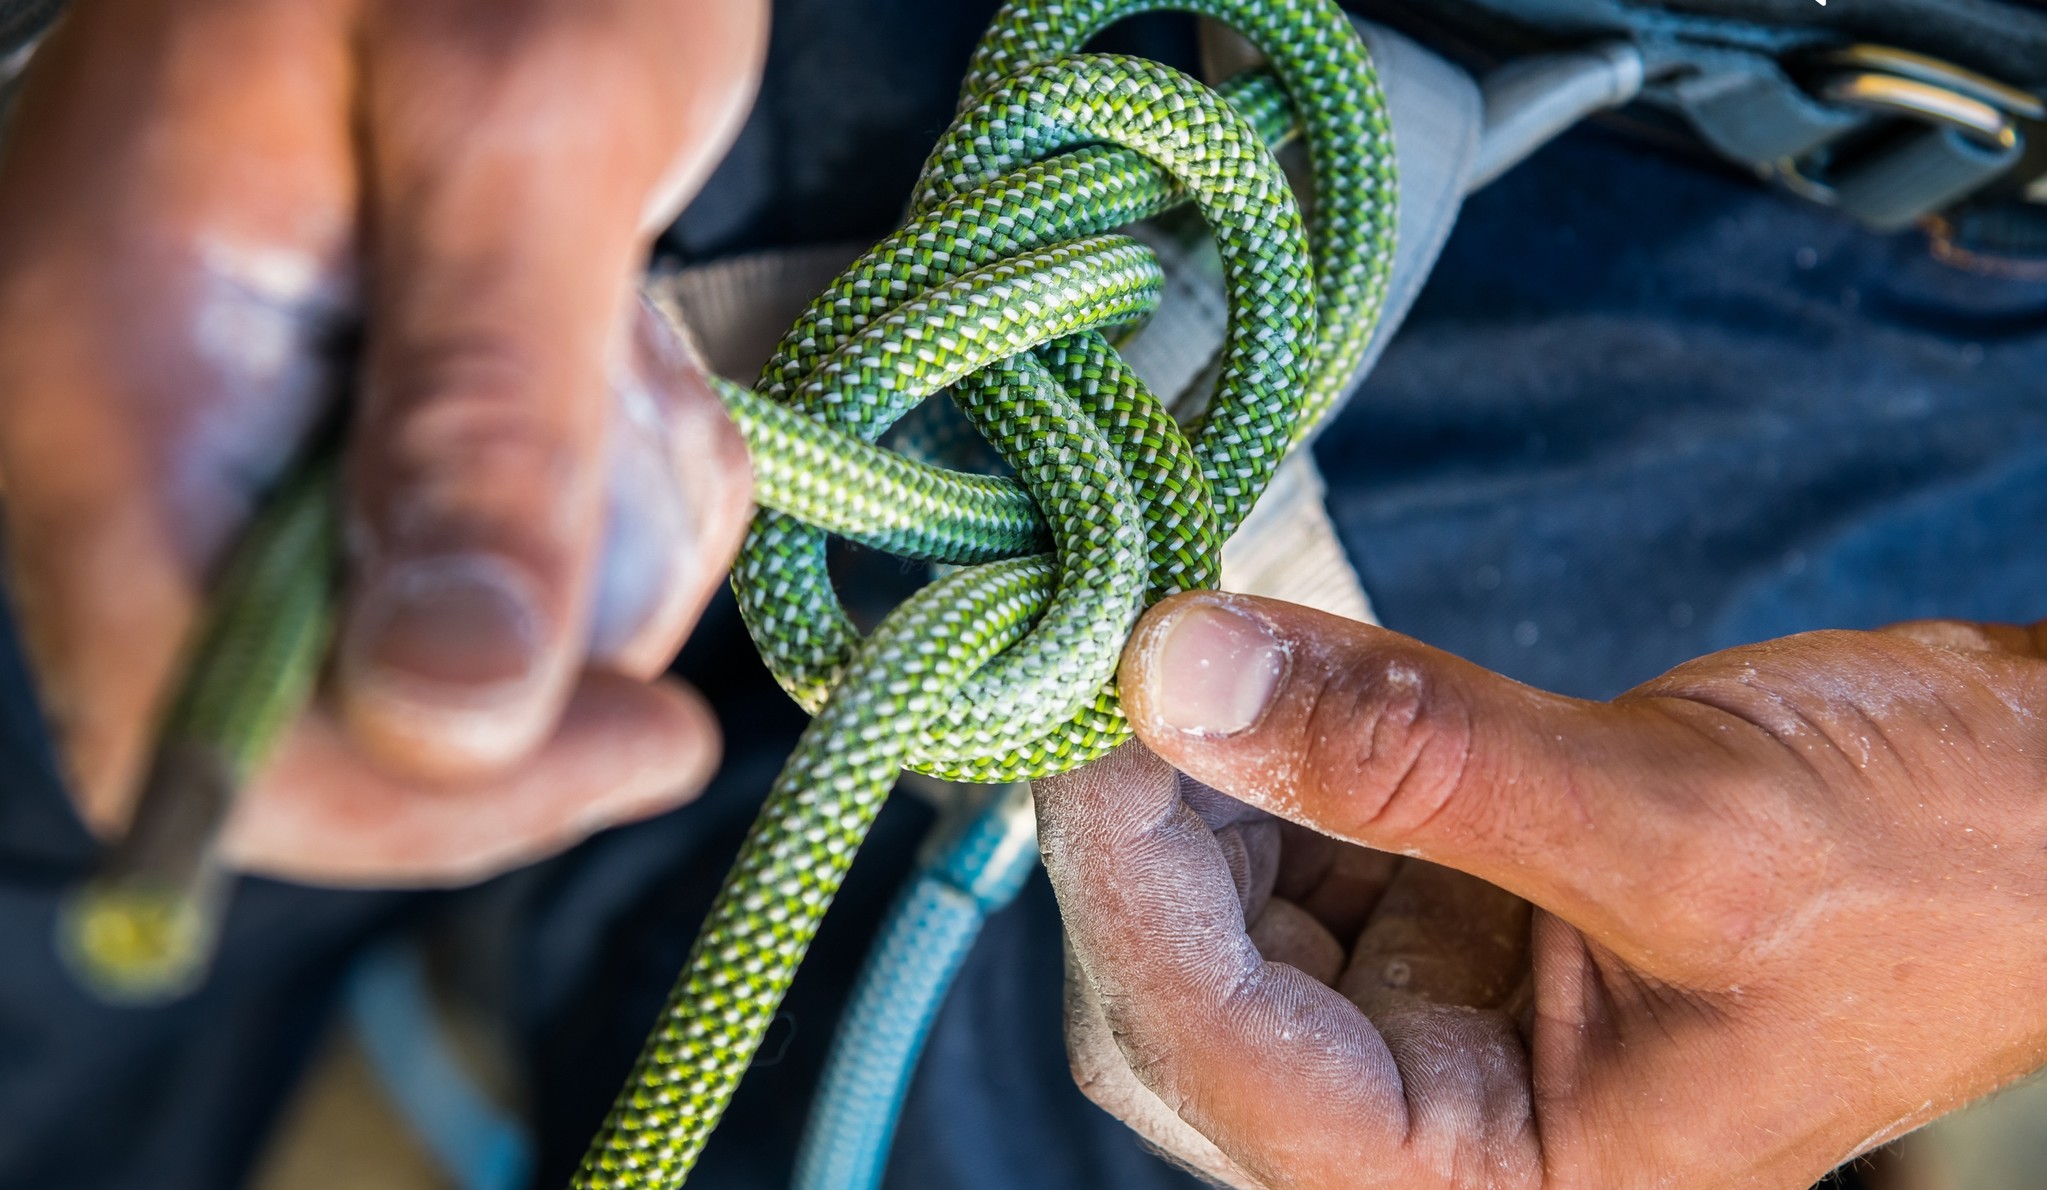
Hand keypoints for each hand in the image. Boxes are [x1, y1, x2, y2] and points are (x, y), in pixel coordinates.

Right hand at [0, 0, 764, 882]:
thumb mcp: (533, 137)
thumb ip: (479, 425)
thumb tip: (442, 715)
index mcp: (109, 357)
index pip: (181, 733)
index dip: (416, 799)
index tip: (644, 740)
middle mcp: (125, 418)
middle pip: (310, 710)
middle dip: (534, 648)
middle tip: (651, 463)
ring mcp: (224, 418)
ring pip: (415, 636)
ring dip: (581, 548)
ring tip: (626, 353)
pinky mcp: (329, 409)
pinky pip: (458, 547)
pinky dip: (580, 496)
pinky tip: (608, 352)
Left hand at [1036, 591, 2046, 1187]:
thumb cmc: (1941, 873)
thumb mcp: (1681, 828)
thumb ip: (1417, 762)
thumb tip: (1178, 674)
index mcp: (1493, 1186)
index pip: (1227, 1055)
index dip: (1130, 884)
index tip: (1077, 713)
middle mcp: (1436, 1123)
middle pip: (1188, 994)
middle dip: (1138, 828)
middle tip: (1100, 651)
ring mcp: (1430, 1012)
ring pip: (1224, 905)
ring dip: (1189, 770)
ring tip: (1173, 627)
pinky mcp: (1443, 911)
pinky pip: (1299, 836)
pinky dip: (1267, 740)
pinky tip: (1263, 649)